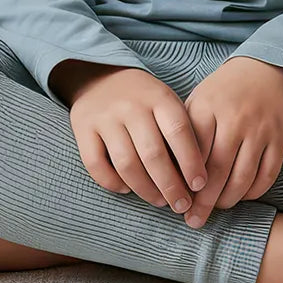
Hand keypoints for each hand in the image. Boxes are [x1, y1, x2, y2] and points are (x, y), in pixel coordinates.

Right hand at [65, 66, 209, 214]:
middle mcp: (131, 105)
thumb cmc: (143, 99)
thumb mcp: (165, 102)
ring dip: (146, 190)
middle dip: (171, 186)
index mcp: (158, 97)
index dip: (191, 162)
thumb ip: (180, 131)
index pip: (179, 132)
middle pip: (153, 154)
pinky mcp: (83, 128)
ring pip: (126, 164)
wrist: (98, 77)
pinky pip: (96, 165)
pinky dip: (112, 183)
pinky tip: (126, 189)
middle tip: (181, 205)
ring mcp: (105, 117)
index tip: (199, 186)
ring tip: (159, 200)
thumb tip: (196, 177)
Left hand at [179, 57, 282, 228]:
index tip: (176, 199)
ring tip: (215, 210)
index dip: (183, 182)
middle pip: (215, 172)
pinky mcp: (280, 139)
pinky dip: (252, 193)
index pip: (191, 153)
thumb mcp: (200, 99)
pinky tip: (240, 196)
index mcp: (207, 107)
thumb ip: (186, 131)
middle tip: (193, 221)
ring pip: (241, 179)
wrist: (269, 68)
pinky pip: (266, 177)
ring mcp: (259, 130)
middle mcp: (234, 119)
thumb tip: (170, 171)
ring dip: (226, 201)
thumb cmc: (226, 89)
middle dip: (202, 202)